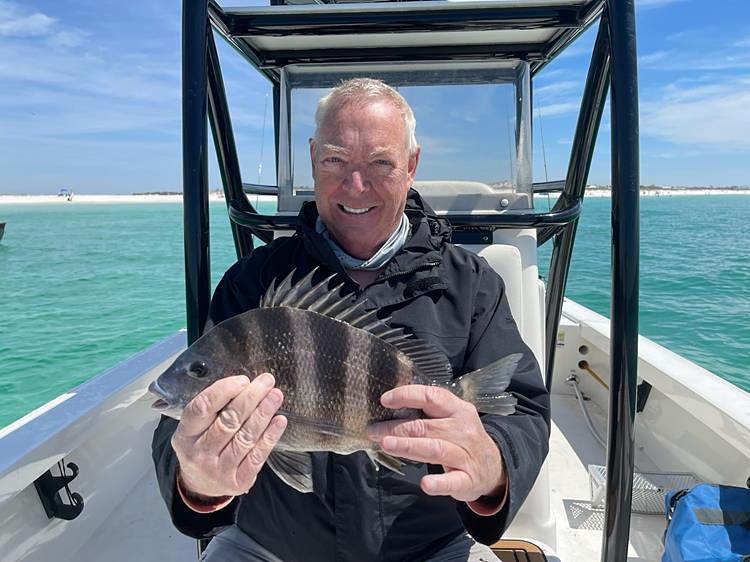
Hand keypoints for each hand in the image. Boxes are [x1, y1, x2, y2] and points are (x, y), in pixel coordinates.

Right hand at [170, 373, 286, 498]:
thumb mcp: (196, 428)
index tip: (243, 380)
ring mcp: (218, 470)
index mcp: (185, 435)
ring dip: (263, 413)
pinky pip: (257, 456)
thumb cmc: (203, 445)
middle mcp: (199, 453)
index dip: (223, 391)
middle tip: (267, 381)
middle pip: (228, 421)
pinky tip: (279, 421)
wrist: (201, 486)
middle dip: (250, 397)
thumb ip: (214, 408)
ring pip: (245, 437)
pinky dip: (270, 436)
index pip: (202, 408)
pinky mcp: (238, 481)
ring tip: (276, 396)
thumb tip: (246, 384)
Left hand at [368, 385, 506, 503]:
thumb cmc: (462, 439)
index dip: (408, 396)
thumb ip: (427, 413)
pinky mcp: (468, 479)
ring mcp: (466, 455)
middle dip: (397, 428)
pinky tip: (426, 483)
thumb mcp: (451, 419)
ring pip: (435, 449)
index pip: (431, 396)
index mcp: (457, 409)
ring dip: (409, 446)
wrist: (493, 467)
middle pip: (425, 426)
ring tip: (386, 445)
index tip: (385, 400)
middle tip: (374, 430)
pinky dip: (439, 483)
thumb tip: (389, 407)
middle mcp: (462, 429)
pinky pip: (453, 481)